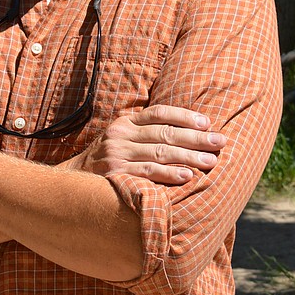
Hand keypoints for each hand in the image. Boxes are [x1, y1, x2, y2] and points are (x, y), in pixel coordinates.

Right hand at [70, 105, 226, 184]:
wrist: (74, 181)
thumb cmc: (109, 160)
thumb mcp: (123, 139)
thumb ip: (147, 133)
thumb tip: (189, 133)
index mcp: (125, 122)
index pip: (159, 113)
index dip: (185, 116)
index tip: (208, 123)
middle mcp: (121, 134)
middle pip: (165, 132)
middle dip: (196, 137)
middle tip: (219, 142)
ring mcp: (117, 154)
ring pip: (160, 152)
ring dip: (189, 157)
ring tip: (211, 161)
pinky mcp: (116, 174)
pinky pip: (148, 172)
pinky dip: (169, 174)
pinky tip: (187, 176)